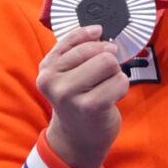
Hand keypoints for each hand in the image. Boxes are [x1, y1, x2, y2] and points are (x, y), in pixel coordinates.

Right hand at [37, 24, 129, 167]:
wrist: (76, 138)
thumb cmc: (78, 100)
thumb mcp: (67, 73)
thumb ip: (76, 49)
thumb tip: (97, 29)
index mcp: (46, 67)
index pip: (77, 38)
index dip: (96, 40)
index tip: (100, 41)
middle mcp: (52, 80)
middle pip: (100, 51)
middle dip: (109, 61)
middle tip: (102, 77)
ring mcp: (69, 94)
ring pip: (110, 64)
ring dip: (115, 75)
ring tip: (104, 89)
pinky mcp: (89, 106)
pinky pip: (120, 82)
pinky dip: (121, 88)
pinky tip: (110, 98)